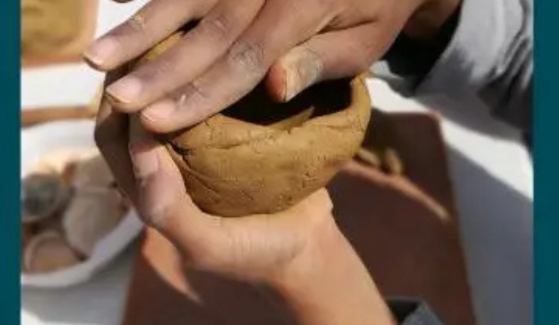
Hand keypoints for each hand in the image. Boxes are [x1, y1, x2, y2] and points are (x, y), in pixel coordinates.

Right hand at [85, 0, 450, 133]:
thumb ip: (318, 62)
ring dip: (139, 29)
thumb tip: (271, 87)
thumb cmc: (376, 8)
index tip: (155, 122)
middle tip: (114, 101)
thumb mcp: (364, 42)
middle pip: (205, 31)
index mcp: (302, 6)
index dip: (198, 93)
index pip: (242, 59)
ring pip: (185, 0)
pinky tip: (115, 5)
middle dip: (158, 69)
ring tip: (97, 59)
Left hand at [95, 69, 395, 324]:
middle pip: (136, 108)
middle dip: (142, 77)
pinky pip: (211, 98)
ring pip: (170, 97)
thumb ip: (166, 209)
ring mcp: (199, 145)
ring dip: (173, 70)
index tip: (145, 75)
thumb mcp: (208, 243)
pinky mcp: (231, 133)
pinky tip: (228, 56)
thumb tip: (140, 150)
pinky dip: (211, 77)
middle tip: (166, 45)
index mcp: (150, 188)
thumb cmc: (254, 251)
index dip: (120, 107)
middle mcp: (168, 161)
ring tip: (193, 41)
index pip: (114, 139)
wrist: (307, 245)